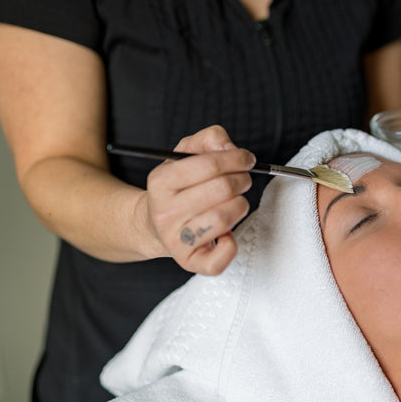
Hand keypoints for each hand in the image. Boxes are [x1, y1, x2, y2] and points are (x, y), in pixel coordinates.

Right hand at [145, 125, 253, 274]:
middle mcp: (164, 212)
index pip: (209, 165)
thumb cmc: (177, 188)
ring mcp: (175, 239)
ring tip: (236, 202)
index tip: (247, 159)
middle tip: (243, 180)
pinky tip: (225, 233)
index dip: (236, 158)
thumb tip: (229, 147)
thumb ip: (209, 139)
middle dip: (241, 180)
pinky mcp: (188, 262)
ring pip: (223, 218)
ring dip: (240, 206)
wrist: (154, 226)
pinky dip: (230, 245)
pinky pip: (219, 259)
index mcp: (160, 181)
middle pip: (221, 190)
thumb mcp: (185, 155)